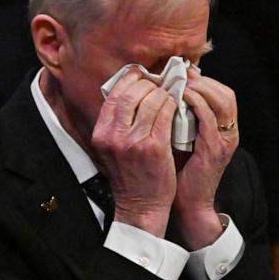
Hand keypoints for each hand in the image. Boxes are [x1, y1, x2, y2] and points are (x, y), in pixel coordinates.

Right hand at [91, 68, 177, 236]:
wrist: (140, 205)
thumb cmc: (129, 174)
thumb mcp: (111, 146)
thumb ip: (116, 121)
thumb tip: (128, 89)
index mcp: (101, 132)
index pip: (114, 93)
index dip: (131, 78)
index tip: (142, 75)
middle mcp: (113, 134)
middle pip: (132, 92)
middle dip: (149, 83)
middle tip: (160, 82)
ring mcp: (133, 140)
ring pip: (152, 100)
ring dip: (164, 93)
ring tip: (171, 93)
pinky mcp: (154, 146)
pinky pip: (166, 113)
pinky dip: (174, 105)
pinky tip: (178, 105)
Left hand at [174, 69, 238, 247]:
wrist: (186, 203)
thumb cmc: (178, 172)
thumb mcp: (178, 139)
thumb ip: (175, 118)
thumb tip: (158, 96)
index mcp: (221, 129)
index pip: (221, 93)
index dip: (202, 79)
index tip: (180, 71)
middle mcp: (228, 132)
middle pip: (225, 93)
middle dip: (202, 79)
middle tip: (180, 72)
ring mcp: (224, 140)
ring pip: (223, 101)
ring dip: (201, 87)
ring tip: (181, 81)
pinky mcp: (215, 149)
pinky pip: (211, 119)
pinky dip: (197, 103)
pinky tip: (182, 97)